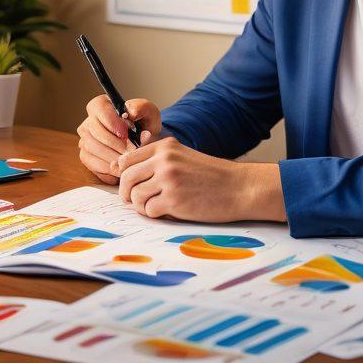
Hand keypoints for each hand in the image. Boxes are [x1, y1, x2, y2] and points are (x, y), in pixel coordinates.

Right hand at [77, 95, 161, 183]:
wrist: (144, 144)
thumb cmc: (145, 125)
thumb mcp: (149, 113)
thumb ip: (142, 108)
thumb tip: (130, 113)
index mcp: (102, 105)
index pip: (98, 107)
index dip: (111, 121)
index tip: (126, 133)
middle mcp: (90, 121)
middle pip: (95, 131)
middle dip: (114, 144)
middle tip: (131, 152)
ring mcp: (85, 138)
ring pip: (92, 148)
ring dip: (112, 157)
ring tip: (128, 161)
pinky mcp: (86, 155)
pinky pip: (92, 162)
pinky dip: (107, 168)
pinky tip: (121, 168)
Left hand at [115, 136, 284, 221]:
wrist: (239, 188)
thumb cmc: (211, 176)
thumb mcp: (183, 157)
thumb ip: (158, 161)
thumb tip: (123, 171)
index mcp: (165, 147)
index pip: (127, 159)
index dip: (123, 175)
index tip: (129, 186)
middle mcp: (164, 160)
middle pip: (126, 178)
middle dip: (126, 193)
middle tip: (134, 202)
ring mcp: (168, 179)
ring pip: (135, 196)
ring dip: (141, 206)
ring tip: (155, 207)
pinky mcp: (174, 200)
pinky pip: (149, 211)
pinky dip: (155, 215)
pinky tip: (167, 212)